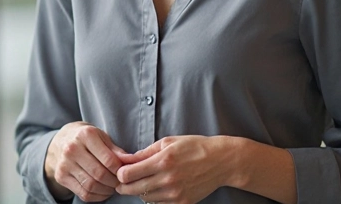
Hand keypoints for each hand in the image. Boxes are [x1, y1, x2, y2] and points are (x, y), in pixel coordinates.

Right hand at [44, 121, 128, 201]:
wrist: (62, 141)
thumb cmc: (88, 139)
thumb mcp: (102, 137)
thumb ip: (116, 151)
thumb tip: (132, 163)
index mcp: (85, 135)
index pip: (109, 160)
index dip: (120, 170)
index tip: (125, 173)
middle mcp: (72, 148)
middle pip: (99, 174)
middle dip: (114, 182)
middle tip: (120, 182)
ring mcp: (64, 164)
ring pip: (91, 186)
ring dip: (106, 191)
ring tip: (112, 187)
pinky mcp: (61, 176)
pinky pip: (83, 193)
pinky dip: (97, 196)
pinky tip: (103, 191)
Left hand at [115, 135, 231, 203]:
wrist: (221, 162)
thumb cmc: (194, 147)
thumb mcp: (168, 142)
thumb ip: (144, 152)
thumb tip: (125, 159)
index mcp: (162, 161)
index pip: (128, 174)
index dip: (120, 173)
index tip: (120, 171)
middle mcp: (168, 179)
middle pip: (133, 189)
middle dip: (123, 186)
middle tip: (121, 182)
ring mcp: (175, 194)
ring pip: (145, 198)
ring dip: (139, 192)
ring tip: (141, 182)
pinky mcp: (183, 203)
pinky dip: (153, 197)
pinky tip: (156, 188)